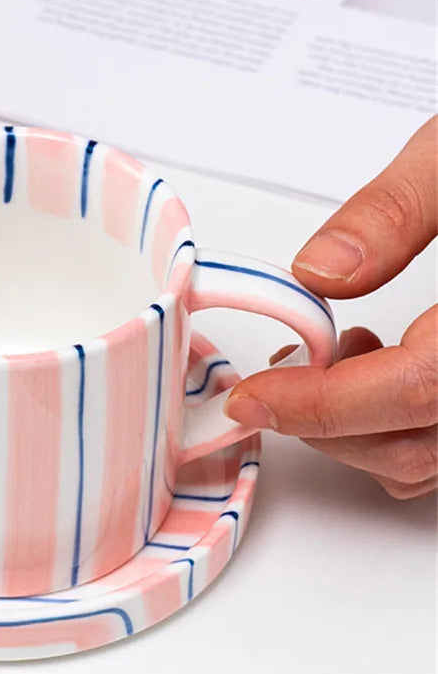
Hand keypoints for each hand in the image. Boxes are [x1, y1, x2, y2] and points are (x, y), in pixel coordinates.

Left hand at [226, 117, 436, 498]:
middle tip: (277, 373)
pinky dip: (394, 431)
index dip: (321, 403)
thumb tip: (319, 272)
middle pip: (416, 444)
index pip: (415, 389)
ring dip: (355, 431)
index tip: (254, 395)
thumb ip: (392, 212)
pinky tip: (377, 367)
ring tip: (332, 355)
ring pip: (427, 461)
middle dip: (324, 422)